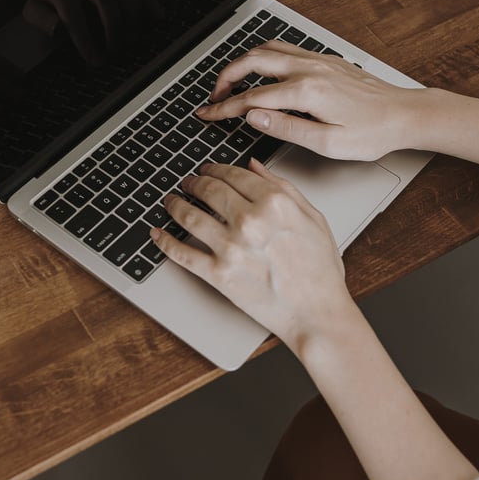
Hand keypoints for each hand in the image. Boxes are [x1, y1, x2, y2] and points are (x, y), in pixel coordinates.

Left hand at [151, 158, 351, 352]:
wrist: (316, 313)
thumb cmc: (320, 271)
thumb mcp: (313, 218)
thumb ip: (283, 187)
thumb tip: (255, 166)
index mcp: (274, 203)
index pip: (233, 174)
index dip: (215, 168)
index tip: (208, 169)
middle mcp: (250, 221)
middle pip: (208, 190)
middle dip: (193, 182)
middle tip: (188, 183)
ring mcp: (231, 247)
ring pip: (190, 215)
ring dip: (175, 205)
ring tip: (171, 202)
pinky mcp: (218, 274)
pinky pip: (182, 253)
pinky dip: (165, 242)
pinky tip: (158, 235)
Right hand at [196, 41, 478, 176]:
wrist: (404, 115)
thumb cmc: (371, 133)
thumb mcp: (327, 144)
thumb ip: (285, 128)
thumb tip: (253, 117)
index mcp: (306, 92)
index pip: (252, 98)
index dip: (224, 108)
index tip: (208, 115)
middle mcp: (309, 69)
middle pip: (252, 62)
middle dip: (225, 78)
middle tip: (213, 96)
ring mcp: (317, 61)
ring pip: (267, 49)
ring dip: (242, 62)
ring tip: (229, 81)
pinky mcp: (324, 60)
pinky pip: (284, 48)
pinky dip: (262, 55)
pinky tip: (260, 68)